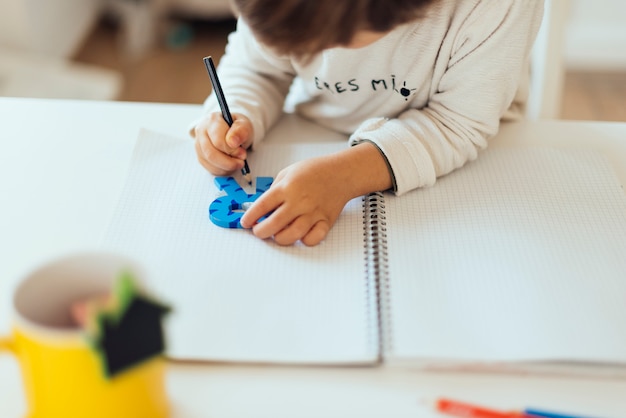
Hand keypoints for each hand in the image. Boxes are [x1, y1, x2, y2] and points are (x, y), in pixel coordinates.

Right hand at [194, 112, 253, 175]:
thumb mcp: (244, 125)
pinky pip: (210, 169)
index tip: (242, 153)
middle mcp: (201, 131)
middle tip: (241, 162)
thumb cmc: (237, 128)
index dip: (232, 151)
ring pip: (210, 163)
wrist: (233, 131)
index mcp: (212, 120)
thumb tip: (232, 142)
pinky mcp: (200, 156)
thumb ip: (241, 131)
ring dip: (226, 167)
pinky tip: (230, 165)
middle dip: (229, 162)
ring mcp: (199, 145)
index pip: (218, 141)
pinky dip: (223, 171)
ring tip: (237, 162)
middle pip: (211, 154)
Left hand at [240, 142, 392, 245]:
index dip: (250, 217)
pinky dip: (304, 241)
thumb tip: (261, 208)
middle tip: (258, 231)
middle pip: (274, 224)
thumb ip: (274, 190)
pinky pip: (314, 238)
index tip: (246, 222)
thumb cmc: (315, 171)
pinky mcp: (325, 221)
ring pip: (293, 234)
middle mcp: (299, 201)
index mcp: (287, 187)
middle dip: (261, 231)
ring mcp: (313, 212)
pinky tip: (299, 235)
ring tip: (276, 235)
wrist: (341, 173)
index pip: (262, 206)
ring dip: (280, 238)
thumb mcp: (288, 172)